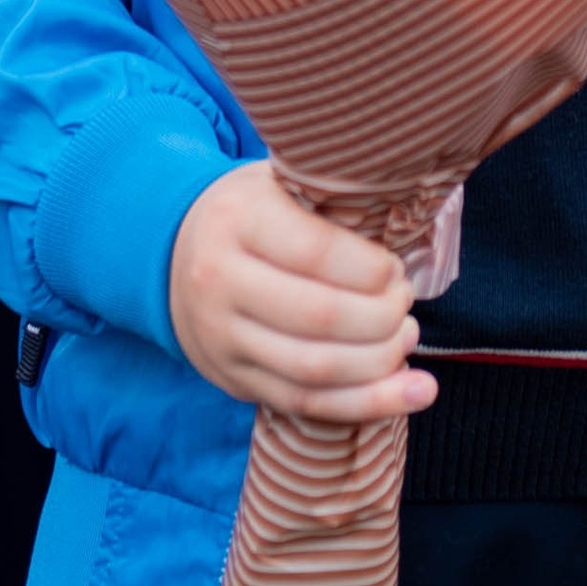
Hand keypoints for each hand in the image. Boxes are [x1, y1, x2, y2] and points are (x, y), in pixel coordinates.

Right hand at [166, 163, 435, 424]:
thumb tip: (408, 224)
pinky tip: (414, 392)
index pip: (316, 252)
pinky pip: (305, 403)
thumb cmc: (251, 210)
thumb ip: (330, 198)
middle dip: (382, 318)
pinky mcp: (233, 380)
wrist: (173, 254)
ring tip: (408, 339)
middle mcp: (220, 281)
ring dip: (379, 364)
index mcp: (237, 219)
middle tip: (406, 303)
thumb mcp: (278, 181)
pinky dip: (366, 404)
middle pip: (319, 318)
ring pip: (314, 369)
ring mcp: (222, 338)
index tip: (396, 268)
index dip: (371, 268)